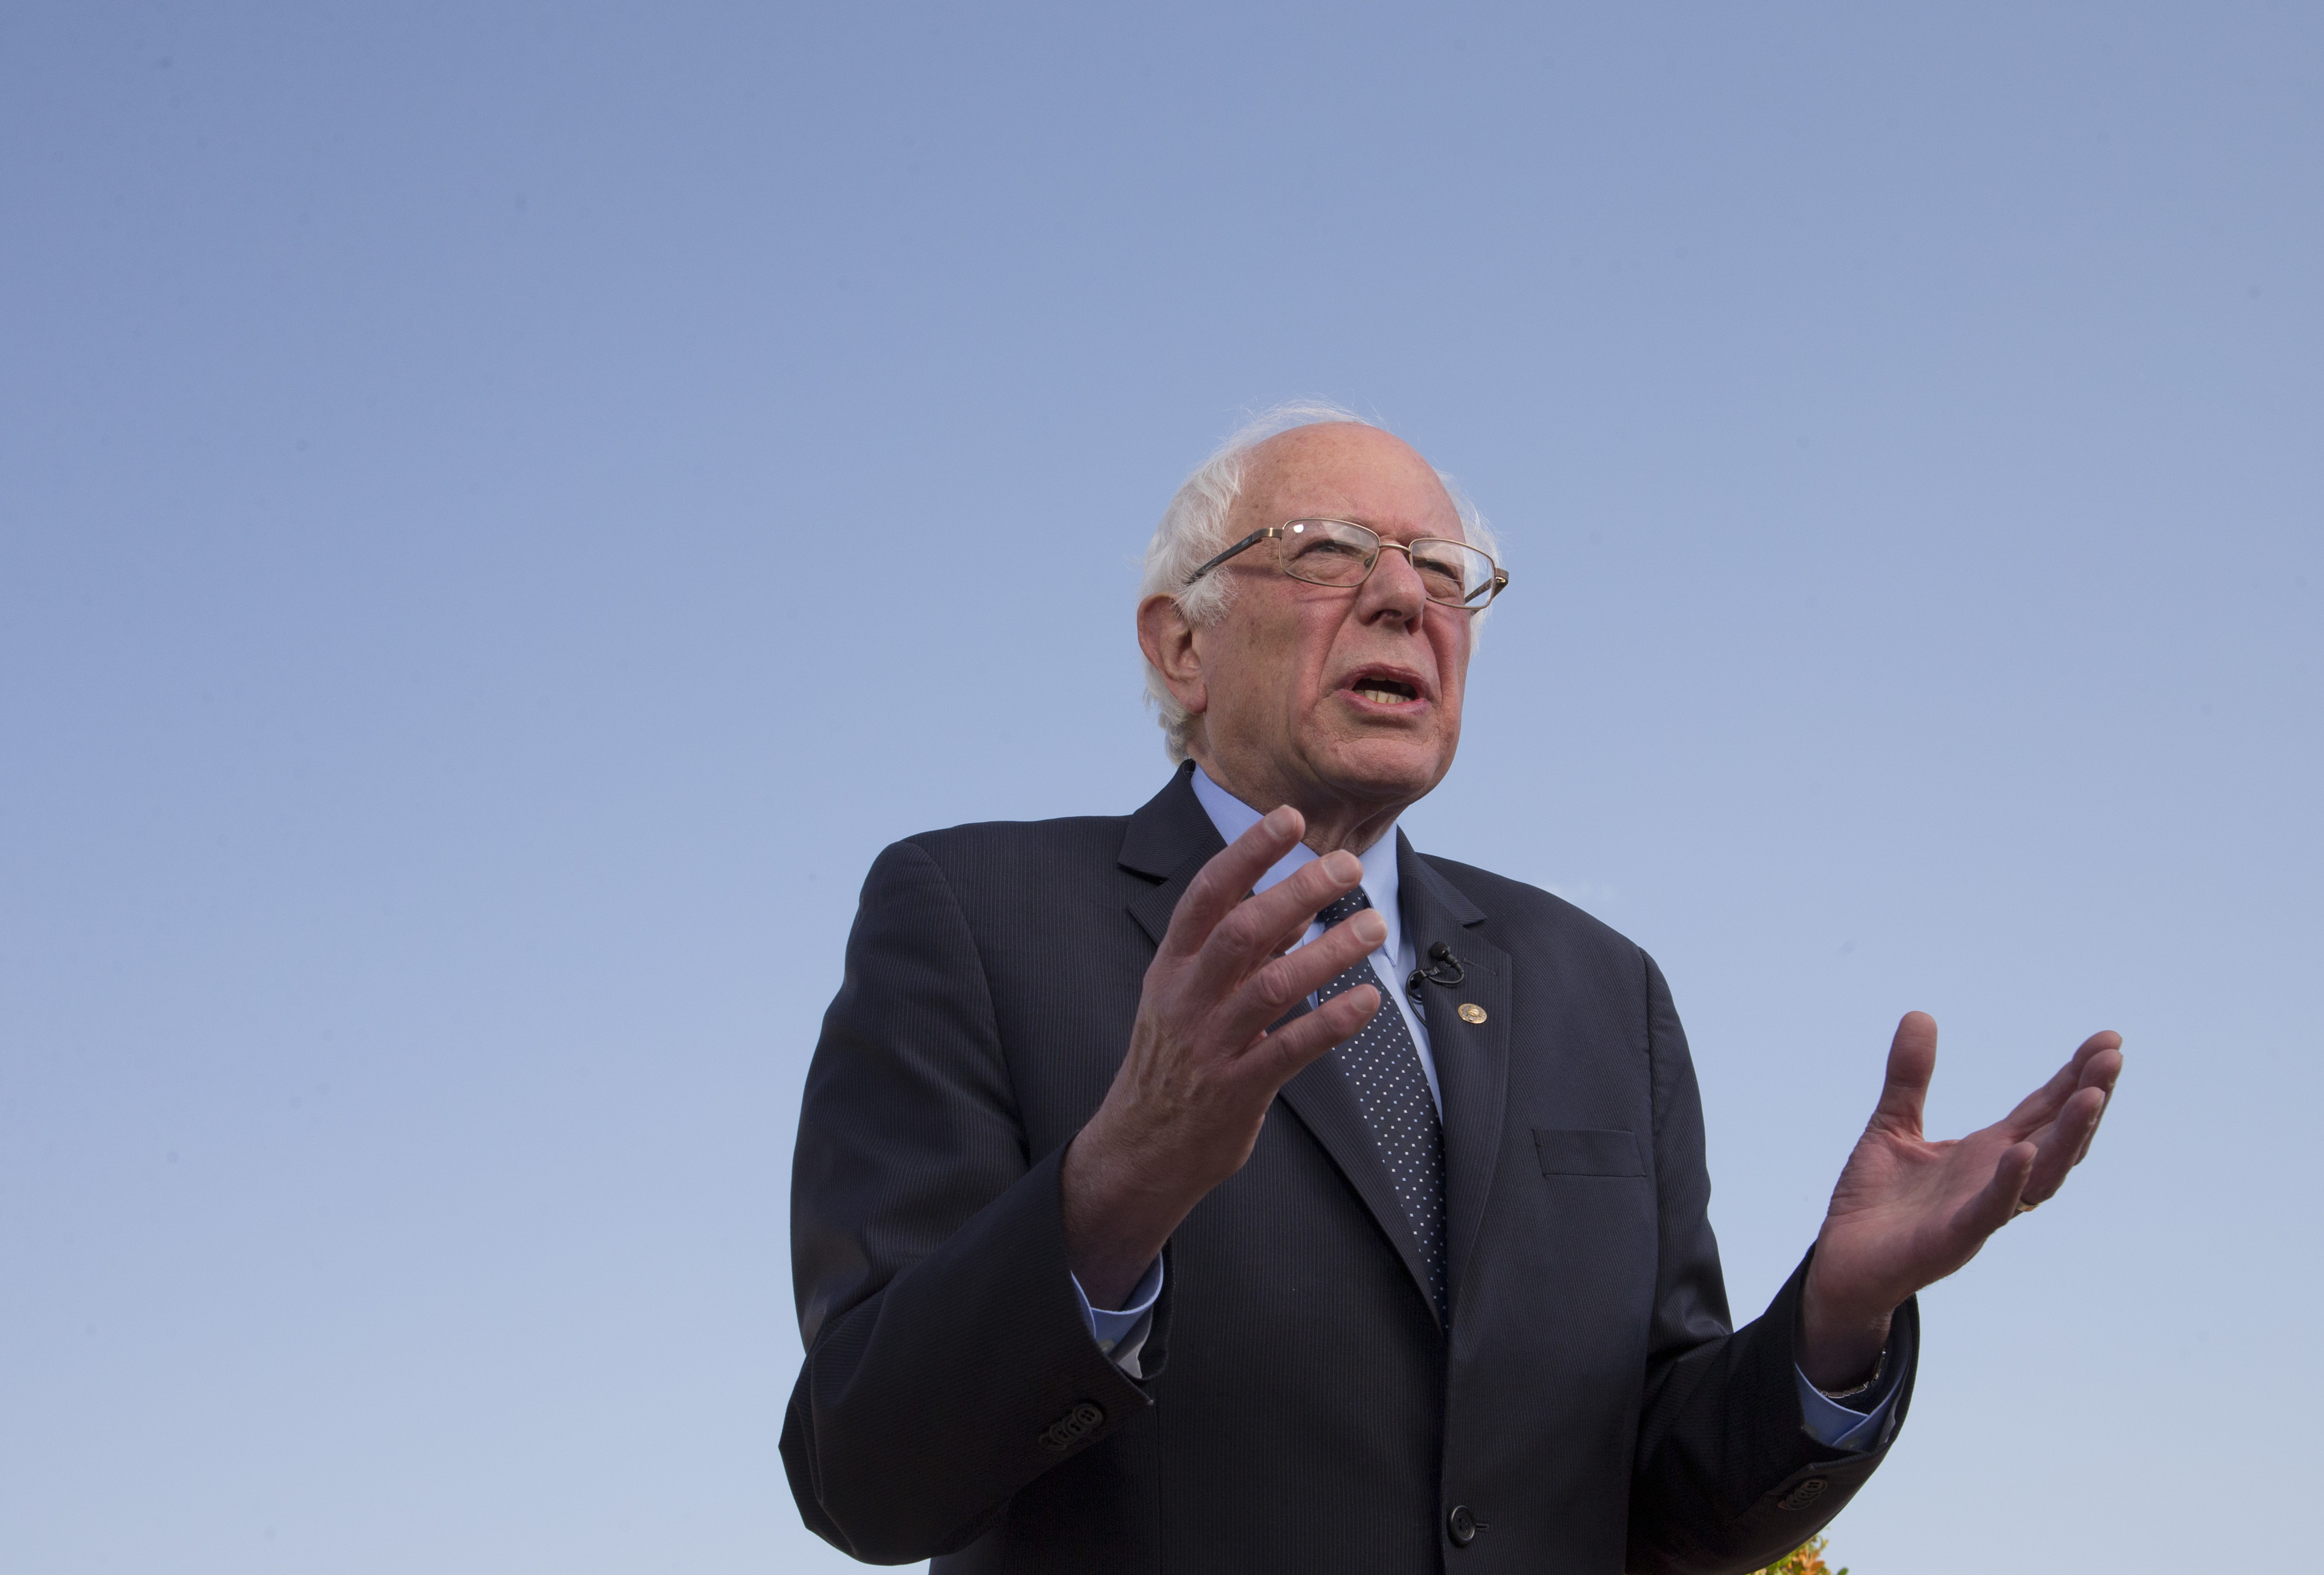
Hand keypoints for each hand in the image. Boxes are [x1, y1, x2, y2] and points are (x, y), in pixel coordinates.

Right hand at [1061, 807, 1386, 1306]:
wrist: (1141, 1147)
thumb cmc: (1173, 1060)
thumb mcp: (1189, 995)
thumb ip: (1239, 952)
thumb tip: (1296, 905)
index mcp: (1172, 966)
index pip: (1207, 894)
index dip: (1248, 853)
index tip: (1289, 819)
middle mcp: (1187, 998)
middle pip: (1242, 930)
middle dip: (1296, 892)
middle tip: (1347, 867)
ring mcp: (1211, 1044)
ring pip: (1272, 985)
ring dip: (1328, 952)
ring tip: (1373, 928)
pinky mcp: (1238, 1088)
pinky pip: (1291, 1049)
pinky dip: (1333, 1022)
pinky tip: (1369, 1000)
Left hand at [1798, 1012, 2123, 1389]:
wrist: (1843, 1263)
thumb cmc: (1876, 1203)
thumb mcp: (1892, 1125)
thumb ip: (1909, 1076)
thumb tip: (1920, 1014)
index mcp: (1987, 1153)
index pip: (2043, 1109)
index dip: (2075, 1076)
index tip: (2108, 1040)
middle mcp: (1997, 1180)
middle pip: (2057, 1136)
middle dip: (2087, 1097)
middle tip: (2113, 1056)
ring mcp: (1982, 1210)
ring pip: (2043, 1174)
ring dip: (2068, 1135)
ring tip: (2091, 1095)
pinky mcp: (1954, 1238)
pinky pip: (1991, 1209)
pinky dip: (2010, 1182)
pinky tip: (2024, 1151)